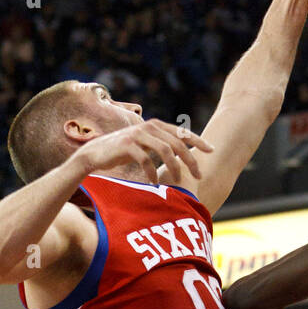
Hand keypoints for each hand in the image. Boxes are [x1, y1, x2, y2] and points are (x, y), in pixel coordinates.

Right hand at [78, 118, 212, 186]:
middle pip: (177, 143)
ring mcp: (138, 135)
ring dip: (174, 168)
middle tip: (198, 176)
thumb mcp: (145, 145)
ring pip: (165, 150)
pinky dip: (152, 172)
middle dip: (190, 160)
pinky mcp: (127, 145)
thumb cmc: (123, 151)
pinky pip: (146, 159)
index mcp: (156, 126)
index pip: (182, 133)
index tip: (211, 151)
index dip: (198, 141)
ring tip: (177, 181)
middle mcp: (149, 127)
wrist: (96, 153)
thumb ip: (161, 144)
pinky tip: (153, 182)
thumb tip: (181, 152)